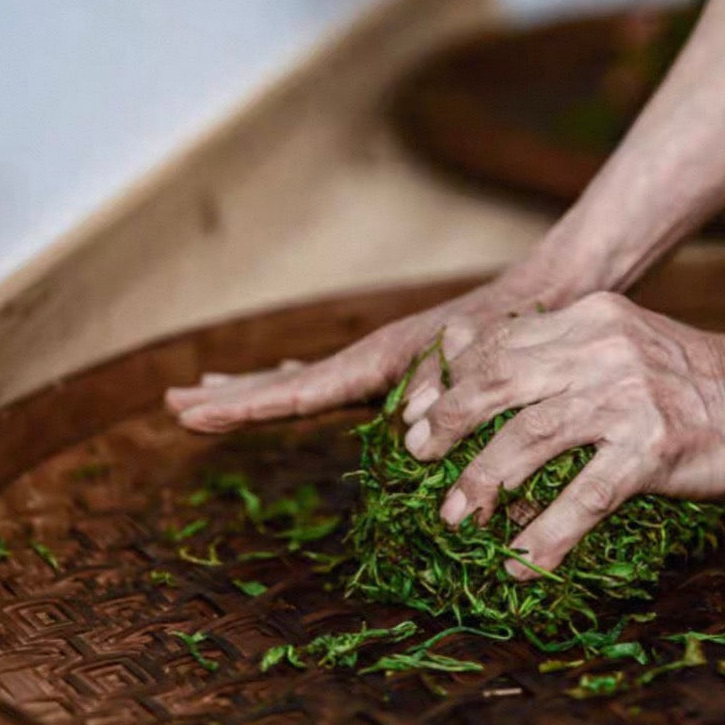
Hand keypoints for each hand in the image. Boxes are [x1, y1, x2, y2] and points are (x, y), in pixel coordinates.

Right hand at [165, 270, 569, 432]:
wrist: (552, 293)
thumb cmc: (521, 328)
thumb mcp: (484, 363)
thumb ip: (445, 394)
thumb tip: (409, 431)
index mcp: (378, 361)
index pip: (294, 391)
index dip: (242, 406)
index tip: (190, 411)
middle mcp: (367, 360)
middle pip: (280, 383)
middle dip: (229, 396)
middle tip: (173, 405)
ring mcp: (375, 361)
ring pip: (296, 379)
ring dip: (249, 387)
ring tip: (200, 392)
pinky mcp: (393, 365)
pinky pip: (326, 381)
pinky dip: (291, 385)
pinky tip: (278, 385)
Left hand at [403, 291, 724, 578]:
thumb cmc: (678, 377)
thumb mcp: (609, 338)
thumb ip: (540, 344)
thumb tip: (455, 347)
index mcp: (585, 319)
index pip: (499, 346)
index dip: (449, 383)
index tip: (414, 420)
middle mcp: (600, 349)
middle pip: (500, 383)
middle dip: (449, 424)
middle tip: (418, 458)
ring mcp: (627, 396)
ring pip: (530, 439)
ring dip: (484, 483)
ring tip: (455, 520)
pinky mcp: (653, 447)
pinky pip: (585, 496)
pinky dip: (548, 535)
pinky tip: (522, 565)